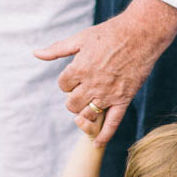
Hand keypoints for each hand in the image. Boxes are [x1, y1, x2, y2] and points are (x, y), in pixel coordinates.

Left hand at [35, 0, 176, 144]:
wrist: (141, 34)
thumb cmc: (110, 33)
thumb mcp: (81, 38)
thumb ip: (57, 49)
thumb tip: (35, 53)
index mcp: (79, 68)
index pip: (62, 85)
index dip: (67, 80)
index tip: (77, 73)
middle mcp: (92, 84)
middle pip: (71, 103)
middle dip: (73, 98)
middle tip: (82, 88)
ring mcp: (108, 94)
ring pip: (87, 114)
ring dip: (85, 111)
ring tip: (90, 102)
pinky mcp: (123, 99)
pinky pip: (112, 123)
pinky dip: (103, 136)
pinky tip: (96, 144)